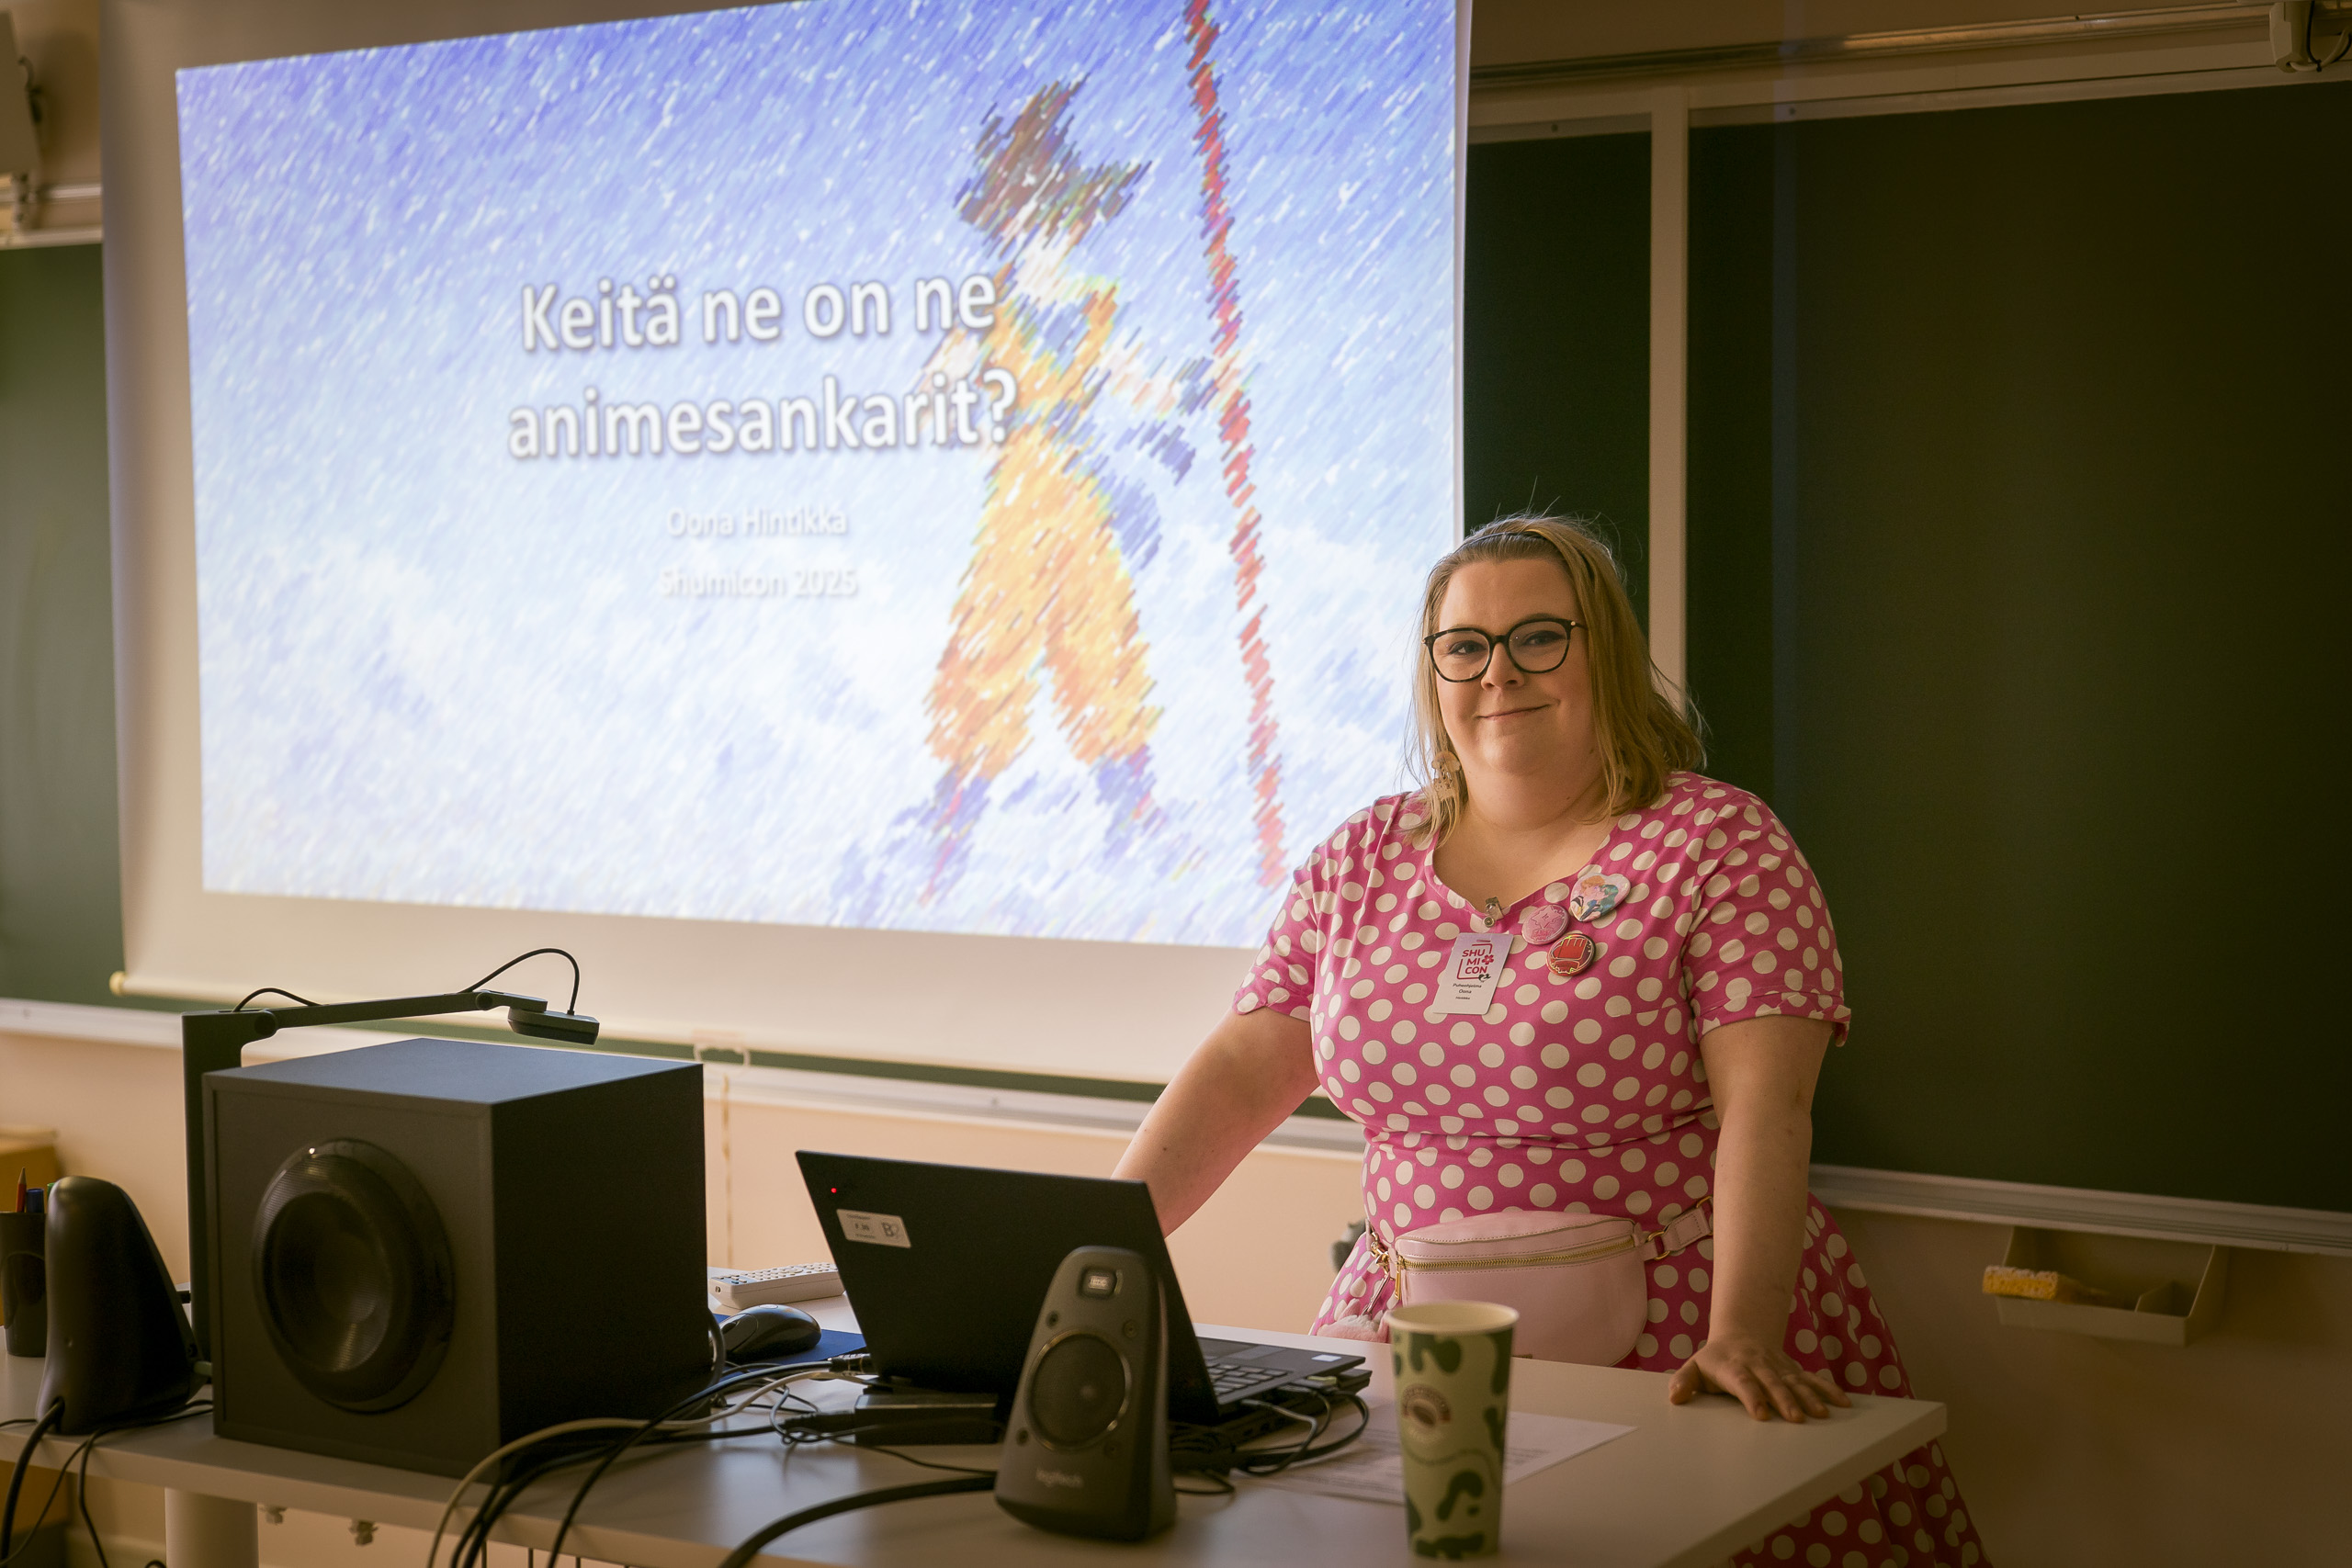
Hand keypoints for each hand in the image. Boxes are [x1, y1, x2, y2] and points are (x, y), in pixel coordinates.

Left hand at [1666, 1334, 1851, 1421]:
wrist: (1740, 1334)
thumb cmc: (1714, 1360)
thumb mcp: (1694, 1368)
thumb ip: (1683, 1381)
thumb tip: (1674, 1397)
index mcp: (1733, 1367)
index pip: (1743, 1382)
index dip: (1753, 1397)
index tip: (1762, 1414)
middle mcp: (1758, 1365)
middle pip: (1772, 1383)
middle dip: (1784, 1400)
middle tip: (1797, 1418)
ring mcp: (1778, 1366)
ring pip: (1795, 1381)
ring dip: (1809, 1397)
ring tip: (1822, 1414)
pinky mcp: (1792, 1369)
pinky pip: (1812, 1379)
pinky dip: (1828, 1389)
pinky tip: (1843, 1403)